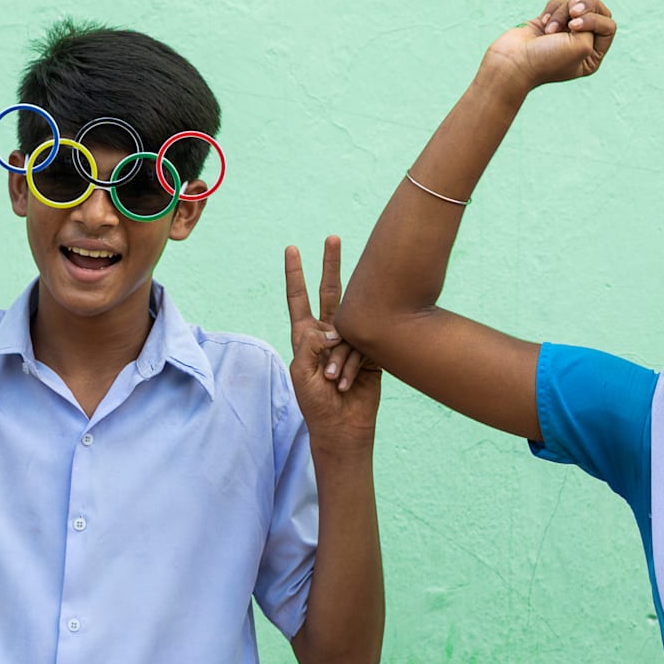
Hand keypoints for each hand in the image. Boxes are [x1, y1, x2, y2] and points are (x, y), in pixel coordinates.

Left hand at [287, 237, 379, 451]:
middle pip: (329, 292)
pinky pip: (366, 345)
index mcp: (305, 337)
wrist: (341, 426)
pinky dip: (354, 365)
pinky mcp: (371, 352)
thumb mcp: (301, 374)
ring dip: (340, 354)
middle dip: (330, 265)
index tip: (292, 249)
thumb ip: (309, 346)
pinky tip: (346, 383)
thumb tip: (331, 327)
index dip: (295, 274)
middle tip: (333, 237)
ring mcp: (350, 340)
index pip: (298, 298)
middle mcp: (328, 333)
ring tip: (331, 382)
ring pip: (352, 321)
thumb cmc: (315, 404)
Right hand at [482, 0, 616, 95]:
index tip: (574, 27)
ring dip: (562, 13)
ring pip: (574, 5)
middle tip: (572, 12)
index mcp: (592, 57)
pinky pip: (558, 3)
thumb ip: (591, 21)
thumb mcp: (582, 46)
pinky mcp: (548, 22)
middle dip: (584, 8)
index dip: (595, 20)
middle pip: (596, 11)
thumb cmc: (546, 60)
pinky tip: (541, 23)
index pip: (608, 27)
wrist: (512, 62)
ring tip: (548, 29)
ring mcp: (563, 33)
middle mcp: (580, 44)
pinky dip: (551, 10)